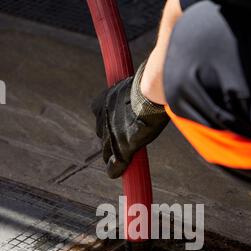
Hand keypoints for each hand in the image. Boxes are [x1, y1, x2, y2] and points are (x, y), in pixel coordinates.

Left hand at [92, 62, 168, 178]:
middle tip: (122, 142)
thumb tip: (151, 77)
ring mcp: (110, 136)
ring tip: (121, 159)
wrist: (148, 94)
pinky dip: (116, 170)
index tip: (117, 126)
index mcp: (101, 103)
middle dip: (110, 140)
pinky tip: (116, 173)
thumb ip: (134, 89)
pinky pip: (114, 165)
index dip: (109, 124)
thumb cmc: (147, 86)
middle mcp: (101, 120)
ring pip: (106, 150)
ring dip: (113, 154)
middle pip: (102, 135)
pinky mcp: (120, 149)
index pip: (100, 117)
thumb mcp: (135, 84)